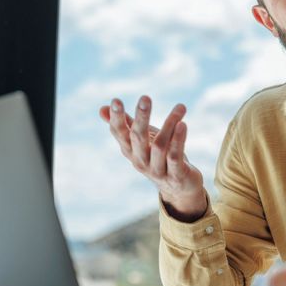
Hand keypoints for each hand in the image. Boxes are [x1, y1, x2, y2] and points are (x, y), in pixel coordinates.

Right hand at [100, 96, 205, 221]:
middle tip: (145, 97)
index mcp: (130, 150)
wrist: (180, 188)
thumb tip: (102, 108)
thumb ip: (126, 124)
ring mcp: (157, 170)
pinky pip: (175, 156)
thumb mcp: (142, 140)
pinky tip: (183, 124)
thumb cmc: (158, 158)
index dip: (116, 118)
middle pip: (137, 137)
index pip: (119, 133)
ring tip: (180, 107)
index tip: (116, 101)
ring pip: (160, 146)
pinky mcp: (175, 175)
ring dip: (169, 124)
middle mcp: (140, 160)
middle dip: (141, 117)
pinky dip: (179, 140)